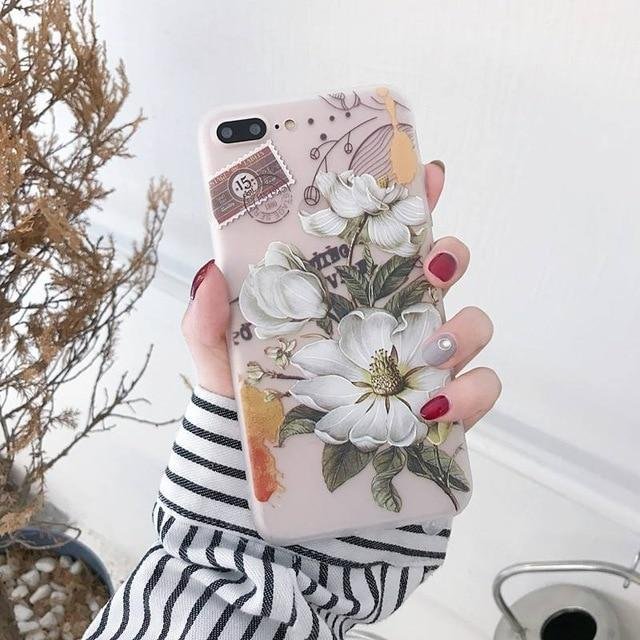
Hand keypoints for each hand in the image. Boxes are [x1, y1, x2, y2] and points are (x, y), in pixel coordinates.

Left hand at [181, 163, 500, 428]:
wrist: (269, 463)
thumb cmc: (252, 399)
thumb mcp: (223, 354)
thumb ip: (210, 319)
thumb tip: (210, 279)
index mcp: (354, 294)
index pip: (393, 237)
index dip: (416, 200)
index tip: (424, 173)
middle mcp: (396, 320)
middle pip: (447, 269)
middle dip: (451, 255)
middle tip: (431, 265)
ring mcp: (423, 361)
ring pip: (474, 324)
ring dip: (467, 326)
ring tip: (432, 348)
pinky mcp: (439, 408)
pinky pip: (478, 390)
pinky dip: (471, 393)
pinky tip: (437, 405)